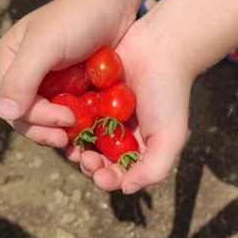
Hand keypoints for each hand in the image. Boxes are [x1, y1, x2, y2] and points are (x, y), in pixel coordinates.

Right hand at [0, 0, 133, 147]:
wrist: (112, 1)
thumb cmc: (76, 16)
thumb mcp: (45, 44)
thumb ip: (23, 77)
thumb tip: (5, 112)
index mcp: (10, 61)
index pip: (14, 103)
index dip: (36, 119)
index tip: (66, 120)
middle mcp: (27, 74)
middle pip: (29, 116)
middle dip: (48, 130)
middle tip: (70, 139)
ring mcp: (52, 82)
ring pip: (51, 119)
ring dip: (64, 132)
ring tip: (82, 141)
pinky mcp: (75, 87)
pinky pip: (73, 112)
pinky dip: (80, 124)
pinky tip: (92, 133)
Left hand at [65, 16, 193, 193]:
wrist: (161, 48)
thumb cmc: (169, 94)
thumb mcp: (170, 136)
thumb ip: (155, 168)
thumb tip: (126, 189)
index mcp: (137, 147)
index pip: (117, 173)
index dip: (106, 178)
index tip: (101, 175)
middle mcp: (117, 133)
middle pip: (95, 159)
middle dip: (88, 164)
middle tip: (85, 158)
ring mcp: (101, 113)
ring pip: (81, 138)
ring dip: (75, 145)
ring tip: (72, 143)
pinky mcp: (88, 94)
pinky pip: (73, 113)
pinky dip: (70, 120)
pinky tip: (68, 121)